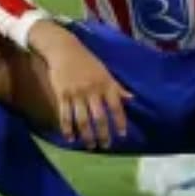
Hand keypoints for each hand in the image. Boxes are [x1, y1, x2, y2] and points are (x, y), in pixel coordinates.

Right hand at [33, 24, 130, 149]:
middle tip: (106, 145)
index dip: (120, 122)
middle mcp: (92, 90)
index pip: (116, 107)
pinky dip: (67, 129)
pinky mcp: (62, 95)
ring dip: (87, 136)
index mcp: (106, 84)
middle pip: (99, 118)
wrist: (64, 49)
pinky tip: (71, 139)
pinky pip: (65, 116)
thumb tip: (132, 99)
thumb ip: (117, 87)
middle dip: (103, 134)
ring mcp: (76, 94)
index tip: (122, 135)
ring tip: (91, 145)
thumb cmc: (87, 61)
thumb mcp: (105, 72)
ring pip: (83, 120)